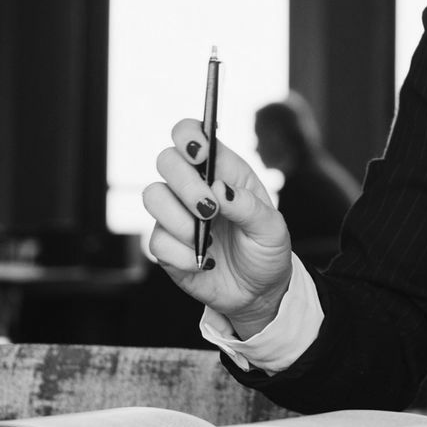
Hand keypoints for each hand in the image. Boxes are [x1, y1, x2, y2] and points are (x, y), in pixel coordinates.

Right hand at [142, 120, 291, 334]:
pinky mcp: (165, 245)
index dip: (188, 135)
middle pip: (166, 160)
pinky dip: (182, 255)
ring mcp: (176, 214)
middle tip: (209, 209)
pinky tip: (204, 262)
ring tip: (207, 241)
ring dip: (180, 221)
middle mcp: (195, 186)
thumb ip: (249, 206)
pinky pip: (156, 240)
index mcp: (224, 171)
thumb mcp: (272, 229)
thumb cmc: (267, 250)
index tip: (199, 154)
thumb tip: (219, 189)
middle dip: (185, 184)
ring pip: (153, 196)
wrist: (258, 292)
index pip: (192, 134)